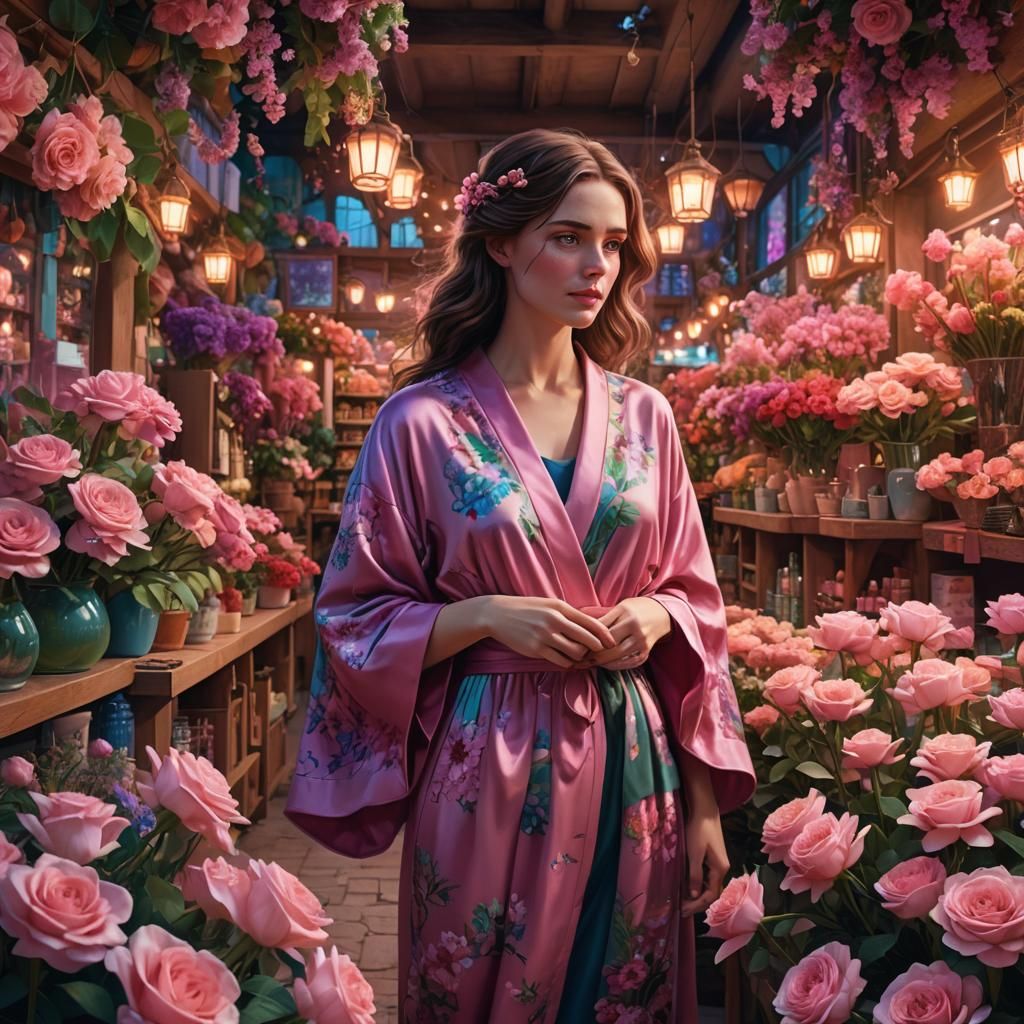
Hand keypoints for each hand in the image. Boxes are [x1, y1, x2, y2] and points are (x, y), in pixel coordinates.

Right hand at [478, 595, 615, 668]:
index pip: (590, 623)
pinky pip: (560, 661)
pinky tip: (567, 661)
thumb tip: (590, 626)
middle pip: (586, 640)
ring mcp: (544, 636)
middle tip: (598, 653)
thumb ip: (568, 613)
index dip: (603, 635)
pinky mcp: (536, 649)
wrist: (498, 614)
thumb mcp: (548, 604)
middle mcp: (554, 621)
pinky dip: (568, 663)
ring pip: (575, 653)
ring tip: (581, 657)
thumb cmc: (526, 608)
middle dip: (596, 649)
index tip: (611, 642)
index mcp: (560, 607)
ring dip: (581, 657)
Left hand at [574, 597, 671, 670]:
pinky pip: (628, 663)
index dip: (586, 637)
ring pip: (617, 655)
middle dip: (591, 653)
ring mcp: (642, 640)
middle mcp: (634, 626)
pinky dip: (615, 666)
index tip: (575, 643)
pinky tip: (605, 665)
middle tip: (578, 657)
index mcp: (625, 612)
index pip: (601, 627)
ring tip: (588, 663)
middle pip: (608, 644)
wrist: (663, 614)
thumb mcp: (620, 606)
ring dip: (600, 661)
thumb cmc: (636, 609)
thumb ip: (602, 615)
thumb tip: (579, 620)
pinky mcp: (646, 652)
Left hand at [679, 802, 728, 918]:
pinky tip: (689, 886)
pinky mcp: (713, 857)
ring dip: (698, 895)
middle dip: (698, 903)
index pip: (711, 896)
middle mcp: (722, 868)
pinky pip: (708, 877)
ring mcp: (719, 863)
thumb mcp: (694, 854)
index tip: (684, 910)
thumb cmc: (699, 830)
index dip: (698, 905)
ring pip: (710, 885)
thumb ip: (695, 875)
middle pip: (712, 893)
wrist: (704, 810)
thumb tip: (695, 896)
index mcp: (720, 869)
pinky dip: (699, 885)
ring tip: (684, 901)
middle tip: (682, 910)